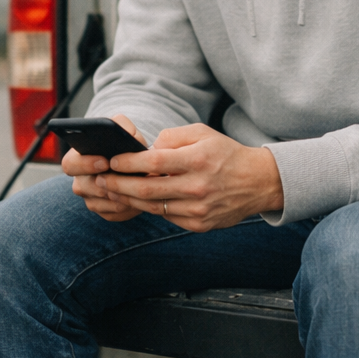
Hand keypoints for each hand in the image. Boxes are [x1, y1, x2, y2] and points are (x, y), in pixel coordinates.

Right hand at [65, 115, 144, 221]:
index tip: (105, 162)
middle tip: (124, 179)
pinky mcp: (103, 211)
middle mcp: (80, 180)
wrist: (133, 162)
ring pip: (101, 202)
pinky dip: (128, 208)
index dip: (85, 164)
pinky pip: (113, 214)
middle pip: (83, 187)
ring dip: (120, 196)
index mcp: (77, 158)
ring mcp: (90, 197)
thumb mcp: (123, 130)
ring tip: (139, 189)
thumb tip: (126, 134)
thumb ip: (122, 126)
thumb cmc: (124, 144)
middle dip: (105, 184)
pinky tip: (140, 199)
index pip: (70, 164)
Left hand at [99, 124, 283, 231]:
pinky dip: (149, 208)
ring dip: (128, 199)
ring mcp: (199, 209)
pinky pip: (167, 217)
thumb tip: (146, 149)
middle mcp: (197, 186)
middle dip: (118, 184)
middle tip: (100, 180)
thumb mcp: (202, 133)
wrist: (258, 182)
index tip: (111, 160)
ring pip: (153, 207)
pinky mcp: (199, 224)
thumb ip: (172, 137)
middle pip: (147, 188)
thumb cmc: (226, 154)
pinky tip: (136, 200)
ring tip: (111, 191)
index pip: (153, 161)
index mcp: (197, 160)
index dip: (128, 162)